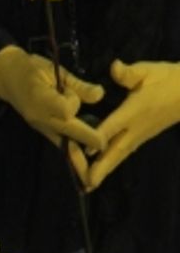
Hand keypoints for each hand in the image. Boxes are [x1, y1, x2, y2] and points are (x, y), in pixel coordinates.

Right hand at [0, 46, 105, 172]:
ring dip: (76, 161)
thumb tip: (100, 95)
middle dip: (86, 142)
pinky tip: (79, 167)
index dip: (75, 103)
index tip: (84, 97)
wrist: (5, 77)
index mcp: (41, 98)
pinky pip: (59, 143)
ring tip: (88, 179)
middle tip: (103, 153)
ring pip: (62, 144)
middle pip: (67, 132)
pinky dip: (70, 154)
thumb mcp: (54, 70)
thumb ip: (77, 85)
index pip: (65, 108)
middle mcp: (40, 116)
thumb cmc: (30, 69)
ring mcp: (40, 125)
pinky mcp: (42, 129)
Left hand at [85, 59, 179, 189]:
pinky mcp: (142, 138)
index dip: (98, 138)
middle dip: (101, 167)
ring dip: (105, 170)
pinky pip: (123, 153)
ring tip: (89, 185)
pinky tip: (101, 173)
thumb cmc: (167, 79)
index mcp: (134, 111)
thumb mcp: (148, 71)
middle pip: (115, 150)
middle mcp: (135, 128)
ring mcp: (140, 135)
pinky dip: (112, 164)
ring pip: (119, 155)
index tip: (84, 151)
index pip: (113, 127)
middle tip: (86, 183)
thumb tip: (115, 67)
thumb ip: (129, 73)